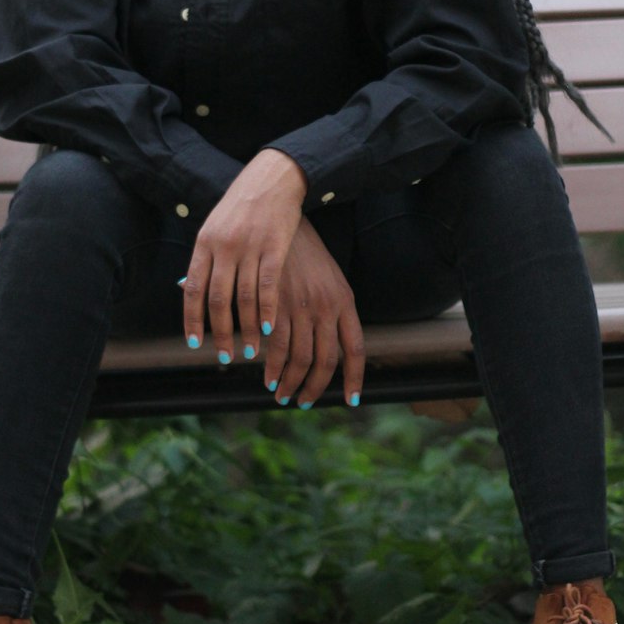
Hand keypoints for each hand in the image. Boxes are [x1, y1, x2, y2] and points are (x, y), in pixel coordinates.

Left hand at [181, 149, 306, 362]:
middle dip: (220, 333)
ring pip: (244, 298)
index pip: (193, 289)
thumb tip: (184, 288)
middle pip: (218, 300)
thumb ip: (203, 259)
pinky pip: (268, 286)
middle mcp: (224, 247)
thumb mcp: (214, 227)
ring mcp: (250, 247)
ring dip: (246, 329)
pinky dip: (267, 310)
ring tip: (250, 350)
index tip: (195, 343)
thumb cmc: (241, 206)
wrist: (271, 178)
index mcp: (204, 243)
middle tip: (224, 357)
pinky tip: (268, 328)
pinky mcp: (275, 247)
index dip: (192, 319)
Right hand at [263, 219, 364, 408]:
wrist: (284, 222)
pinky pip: (277, 348)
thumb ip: (334, 311)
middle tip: (304, 401)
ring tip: (282, 394)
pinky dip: (272, 368)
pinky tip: (267, 376)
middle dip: (315, 388)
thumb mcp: (330, 279)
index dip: (355, 379)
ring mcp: (302, 307)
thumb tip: (333, 345)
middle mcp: (327, 307)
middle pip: (326, 361)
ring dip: (291, 383)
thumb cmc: (307, 253)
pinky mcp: (278, 305)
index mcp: (345, 302)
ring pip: (301, 359)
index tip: (352, 400)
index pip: (356, 350)